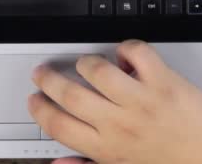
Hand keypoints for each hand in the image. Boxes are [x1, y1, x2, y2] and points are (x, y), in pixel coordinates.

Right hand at [30, 40, 201, 163]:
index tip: (35, 98)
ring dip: (87, 61)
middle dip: (49, 79)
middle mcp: (120, 123)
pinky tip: (126, 57)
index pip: (58, 125)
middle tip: (44, 72)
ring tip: (87, 63)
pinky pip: (137, 52)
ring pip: (97, 68)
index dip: (40, 108)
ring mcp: (142, 100)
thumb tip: (58, 163)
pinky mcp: (165, 82)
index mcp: (107, 149)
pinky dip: (127, 48)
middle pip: (69, 93)